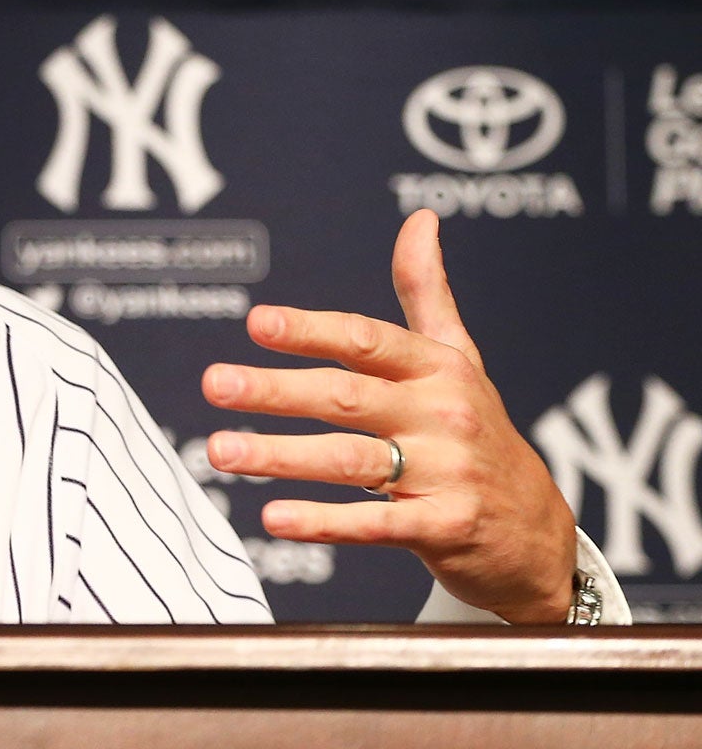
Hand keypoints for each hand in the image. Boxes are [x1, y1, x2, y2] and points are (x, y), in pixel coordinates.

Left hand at [201, 209, 575, 623]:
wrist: (538, 533)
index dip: (311, 329)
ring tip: (220, 449)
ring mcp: (448, 473)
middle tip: (214, 383)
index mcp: (438, 368)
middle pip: (346, 397)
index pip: (367, 340)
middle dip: (275, 390)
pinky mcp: (447, 527)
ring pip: (350, 459)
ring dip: (280, 455)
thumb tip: (420, 219)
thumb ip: (427, 291)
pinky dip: (324, 521)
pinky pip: (376, 523)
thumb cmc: (479, 432)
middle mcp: (443, 415)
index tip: (257, 321)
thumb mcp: (459, 358)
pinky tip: (272, 515)